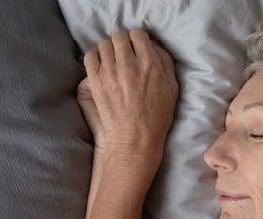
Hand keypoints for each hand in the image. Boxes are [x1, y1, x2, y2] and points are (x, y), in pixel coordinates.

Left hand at [82, 28, 178, 176]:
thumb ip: (165, 62)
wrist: (134, 139)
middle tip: (124, 55)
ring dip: (108, 50)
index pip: (138, 35)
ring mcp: (110, 72)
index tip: (137, 47)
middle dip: (122, 43)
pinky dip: (94, 57)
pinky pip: (90, 56)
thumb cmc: (157, 117)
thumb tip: (153, 44)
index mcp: (150, 64)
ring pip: (104, 45)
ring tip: (112, 62)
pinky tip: (101, 67)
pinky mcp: (95, 81)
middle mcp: (129, 64)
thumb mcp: (172, 88)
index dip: (137, 39)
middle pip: (119, 37)